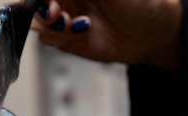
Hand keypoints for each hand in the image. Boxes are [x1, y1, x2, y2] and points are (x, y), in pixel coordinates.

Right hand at [30, 0, 182, 68]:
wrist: (150, 36)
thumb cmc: (138, 3)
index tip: (47, 0)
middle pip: (37, 3)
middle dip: (41, 8)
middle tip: (54, 13)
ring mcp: (65, 18)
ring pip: (38, 21)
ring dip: (48, 24)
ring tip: (67, 24)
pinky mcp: (66, 40)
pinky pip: (49, 39)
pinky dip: (58, 36)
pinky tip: (81, 31)